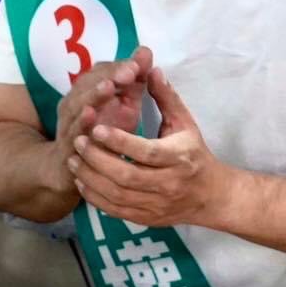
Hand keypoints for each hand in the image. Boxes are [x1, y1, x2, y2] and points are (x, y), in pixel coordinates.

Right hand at [54, 46, 152, 183]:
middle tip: (129, 71)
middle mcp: (74, 103)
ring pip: (78, 105)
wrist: (68, 168)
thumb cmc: (103, 132)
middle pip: (88, 84)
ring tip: (108, 86)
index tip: (137, 64)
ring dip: (93, 95)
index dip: (118, 67)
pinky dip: (80, 122)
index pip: (100, 71)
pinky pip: (72, 132)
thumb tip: (145, 50)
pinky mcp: (66, 144)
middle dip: (109, 76)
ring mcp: (68, 123)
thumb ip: (134, 80)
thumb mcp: (124, 105)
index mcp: (88, 90)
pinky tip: (91, 115)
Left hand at [67, 67, 230, 227]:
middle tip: (77, 142)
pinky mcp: (147, 218)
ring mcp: (157, 204)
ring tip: (73, 160)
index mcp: (179, 157)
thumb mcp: (185, 123)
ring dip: (91, 179)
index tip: (95, 128)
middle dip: (97, 159)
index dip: (119, 141)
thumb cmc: (195, 153)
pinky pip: (116, 211)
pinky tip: (82, 182)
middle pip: (127, 176)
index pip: (146, 152)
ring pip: (118, 196)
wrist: (211, 196)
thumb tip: (150, 68)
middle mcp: (168, 183)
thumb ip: (166, 97)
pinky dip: (96, 198)